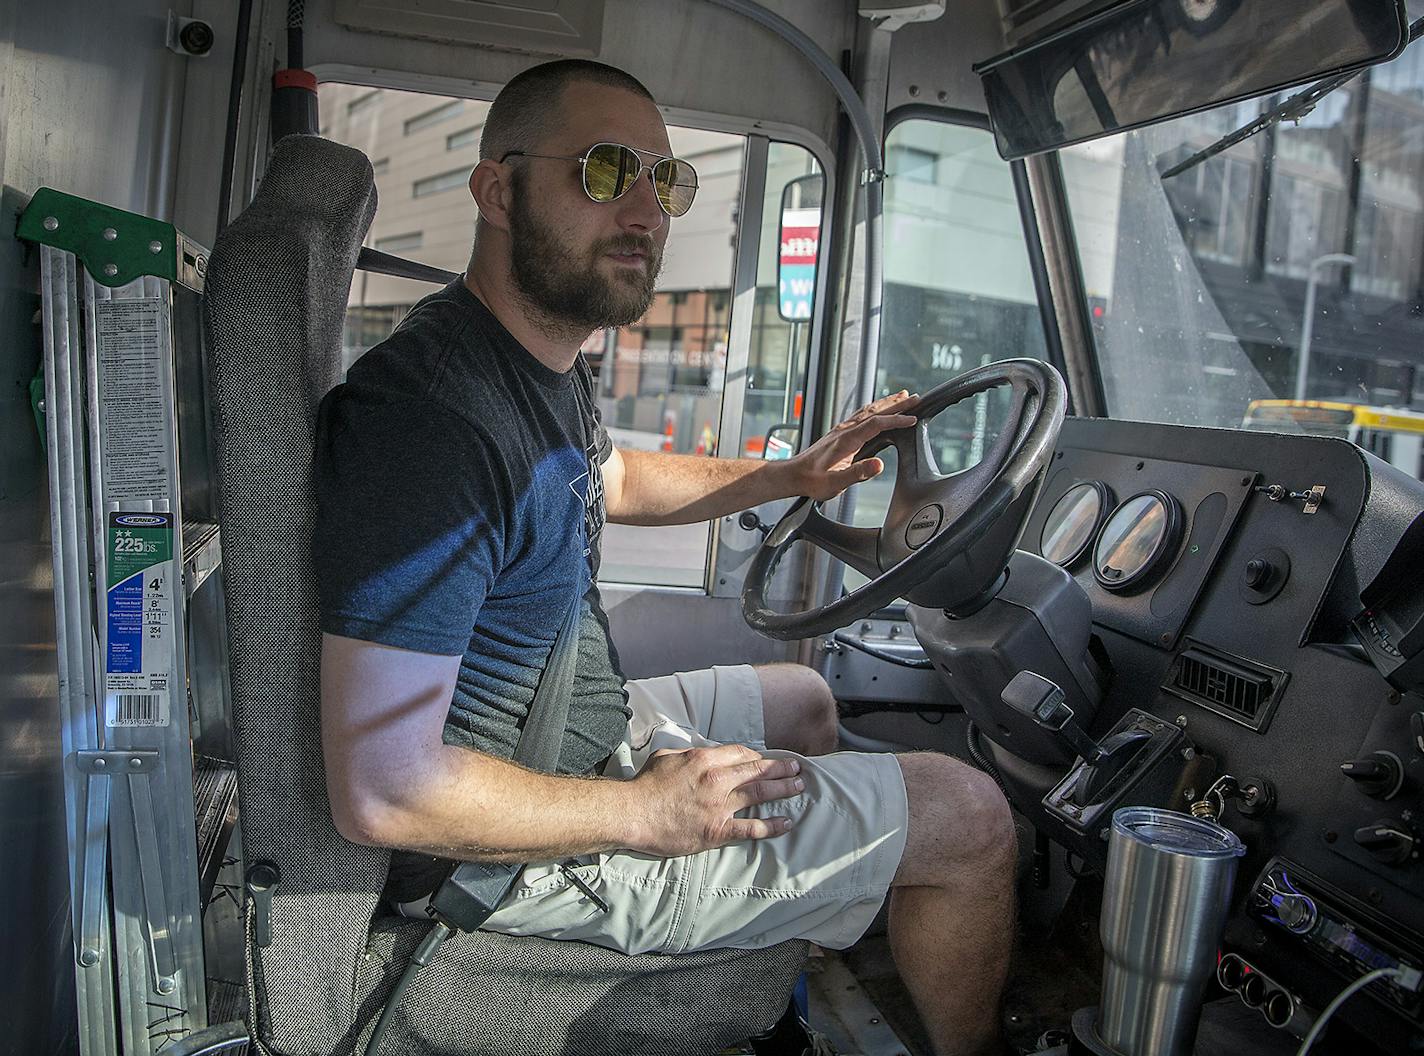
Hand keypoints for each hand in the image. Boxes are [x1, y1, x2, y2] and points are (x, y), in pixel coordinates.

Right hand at [625, 744, 803, 855]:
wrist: (633, 814)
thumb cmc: (646, 785)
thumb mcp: (666, 756)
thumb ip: (688, 752)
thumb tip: (701, 751)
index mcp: (705, 759)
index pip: (741, 753)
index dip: (756, 756)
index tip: (764, 759)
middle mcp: (717, 779)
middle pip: (757, 770)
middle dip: (781, 769)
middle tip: (797, 769)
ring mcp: (719, 806)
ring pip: (761, 794)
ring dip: (783, 790)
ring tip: (799, 787)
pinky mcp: (717, 830)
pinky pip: (751, 828)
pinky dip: (772, 826)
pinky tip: (787, 823)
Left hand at [788, 390, 917, 501]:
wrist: (793, 475)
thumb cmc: (813, 481)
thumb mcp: (836, 483)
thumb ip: (858, 473)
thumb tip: (879, 465)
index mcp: (846, 440)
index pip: (876, 424)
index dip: (896, 420)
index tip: (913, 419)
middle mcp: (844, 430)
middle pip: (875, 411)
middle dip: (896, 405)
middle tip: (915, 398)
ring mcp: (841, 429)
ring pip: (868, 410)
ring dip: (886, 403)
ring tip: (902, 397)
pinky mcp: (839, 433)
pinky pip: (861, 415)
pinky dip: (875, 409)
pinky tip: (877, 409)